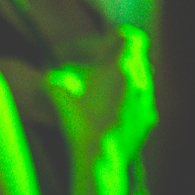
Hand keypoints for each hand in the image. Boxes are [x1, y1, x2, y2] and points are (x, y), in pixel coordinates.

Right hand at [48, 27, 155, 164]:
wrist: (102, 158)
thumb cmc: (82, 120)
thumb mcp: (60, 92)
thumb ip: (54, 78)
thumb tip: (46, 77)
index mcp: (122, 65)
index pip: (130, 36)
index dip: (114, 39)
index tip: (98, 51)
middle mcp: (140, 79)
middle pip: (134, 58)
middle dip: (115, 62)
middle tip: (94, 73)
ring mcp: (146, 101)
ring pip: (138, 81)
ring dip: (122, 83)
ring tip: (100, 97)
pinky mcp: (148, 121)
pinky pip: (139, 104)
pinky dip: (127, 105)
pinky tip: (109, 117)